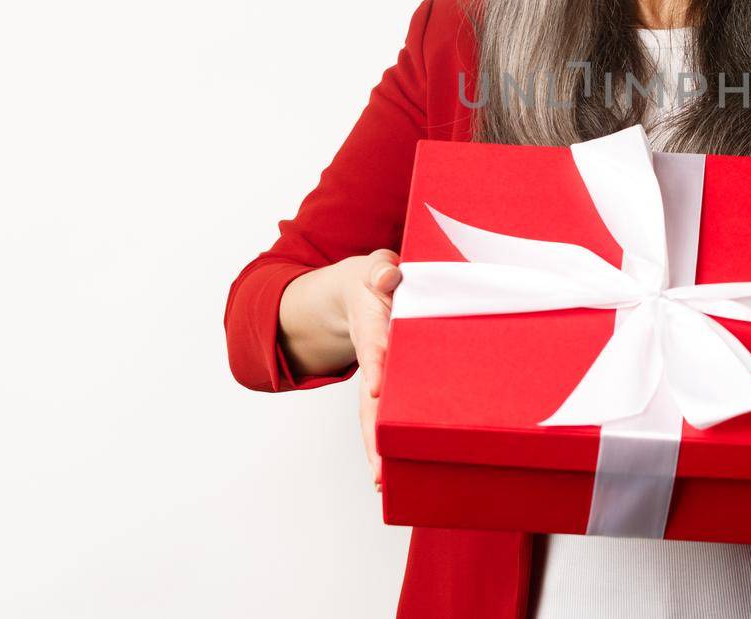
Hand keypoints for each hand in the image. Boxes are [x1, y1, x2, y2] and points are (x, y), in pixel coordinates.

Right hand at [341, 248, 403, 490]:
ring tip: (383, 483)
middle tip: (379, 471)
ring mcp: (380, 373)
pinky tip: (393, 470)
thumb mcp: (375, 266)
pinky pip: (389, 413)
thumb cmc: (375, 280)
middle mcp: (374, 356)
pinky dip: (389, 439)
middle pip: (370, 399)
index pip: (376, 347)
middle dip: (373, 432)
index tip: (377, 390)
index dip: (377, 366)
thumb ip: (381, 270)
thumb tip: (387, 278)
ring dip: (379, 447)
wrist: (356, 292)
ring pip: (375, 415)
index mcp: (374, 325)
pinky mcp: (390, 384)